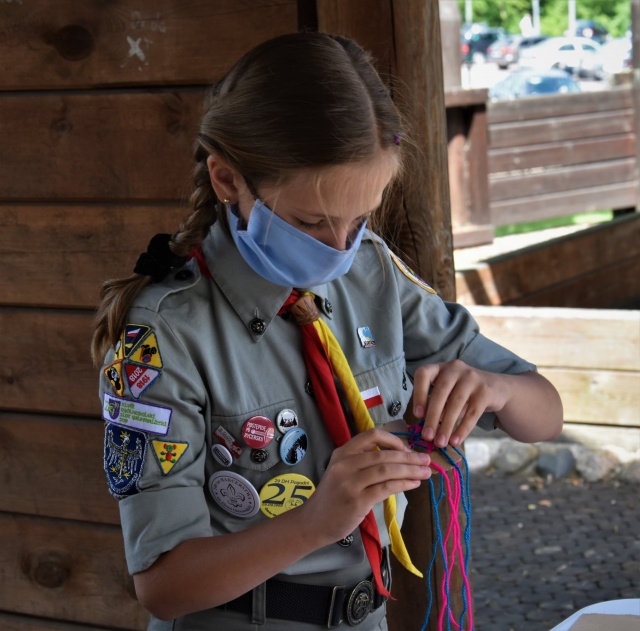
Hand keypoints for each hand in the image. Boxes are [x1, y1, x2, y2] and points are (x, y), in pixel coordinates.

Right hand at [300, 429, 431, 544]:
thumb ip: (363, 462)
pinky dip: (403, 484)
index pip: (371, 435)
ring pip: (386, 470)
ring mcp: (350, 482)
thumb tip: (399, 458)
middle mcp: (345, 464)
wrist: (314, 522)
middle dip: (409, 457)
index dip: (393, 440)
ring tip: (425, 473)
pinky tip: (413, 485)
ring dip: (410, 471)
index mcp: (342, 452)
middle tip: (427, 461)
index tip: (407, 449)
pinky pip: (385, 488)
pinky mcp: (357, 500)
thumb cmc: (333, 496)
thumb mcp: (342, 471)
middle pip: (383, 455)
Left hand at [412, 360, 506, 448]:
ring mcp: (472, 378)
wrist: (495, 388)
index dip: (419, 394)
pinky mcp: (485, 391)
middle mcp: (454, 368)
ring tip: (440, 442)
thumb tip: (425, 428)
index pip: (423, 374)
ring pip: (455, 404)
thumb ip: (435, 404)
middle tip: (427, 436)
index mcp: (439, 367)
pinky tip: (455, 441)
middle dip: (432, 416)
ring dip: (446, 426)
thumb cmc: (462, 392)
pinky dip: (462, 429)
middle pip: (440, 392)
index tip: (417, 415)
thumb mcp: (447, 393)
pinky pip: (472, 413)